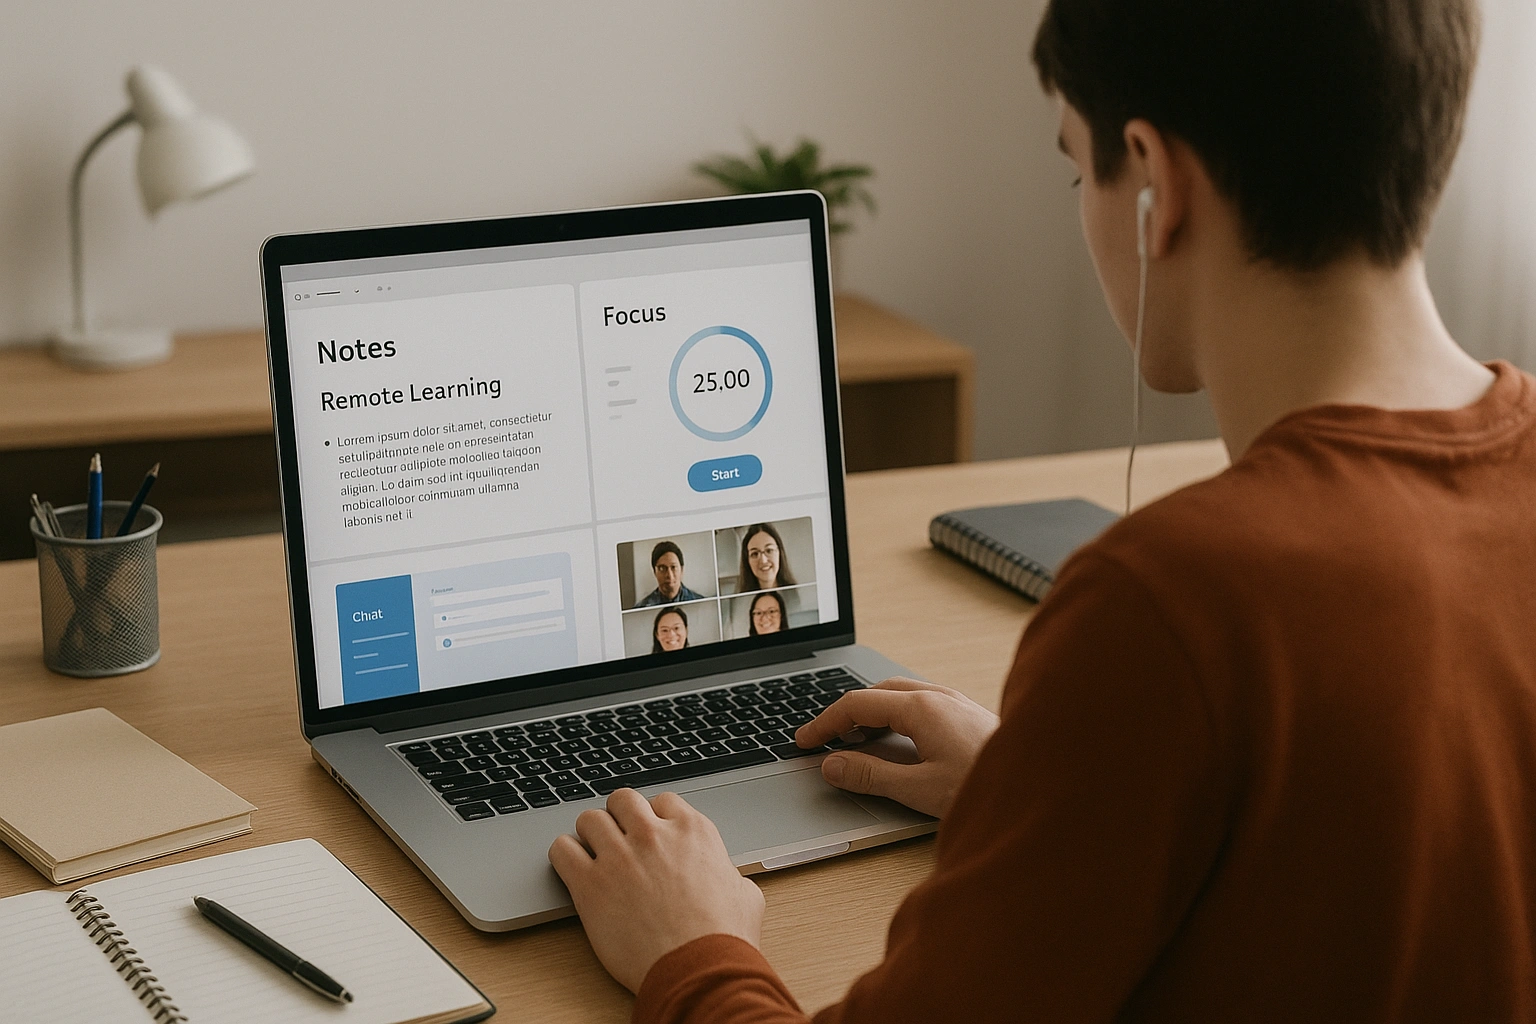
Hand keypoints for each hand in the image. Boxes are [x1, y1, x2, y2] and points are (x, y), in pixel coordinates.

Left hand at [548, 789, 764, 992]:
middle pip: (622, 800)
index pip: (661, 801)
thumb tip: (728, 881)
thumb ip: (728, 875)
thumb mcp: (745, 895)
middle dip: (619, 818)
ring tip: (594, 855)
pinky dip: (564, 856)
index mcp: (692, 831)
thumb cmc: (723, 939)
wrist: (699, 970)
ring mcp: (619, 856)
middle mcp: (653, 835)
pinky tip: (573, 871)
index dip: (654, 819)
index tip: (650, 836)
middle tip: (620, 841)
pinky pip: (561, 850)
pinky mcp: (590, 884)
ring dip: (591, 835)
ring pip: (589, 819)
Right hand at [796, 677, 998, 818]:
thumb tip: (833, 766)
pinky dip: (898, 717)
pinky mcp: (971, 716)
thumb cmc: (989, 786)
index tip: (804, 742)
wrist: (1047, 783)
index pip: (857, 704)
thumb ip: (872, 776)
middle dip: (848, 714)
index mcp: (922, 708)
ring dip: (874, 713)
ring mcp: (958, 703)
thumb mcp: (920, 789)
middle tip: (827, 740)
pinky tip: (902, 742)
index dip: (825, 723)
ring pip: (903, 695)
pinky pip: (923, 704)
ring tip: (858, 742)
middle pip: (879, 693)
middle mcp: (940, 697)